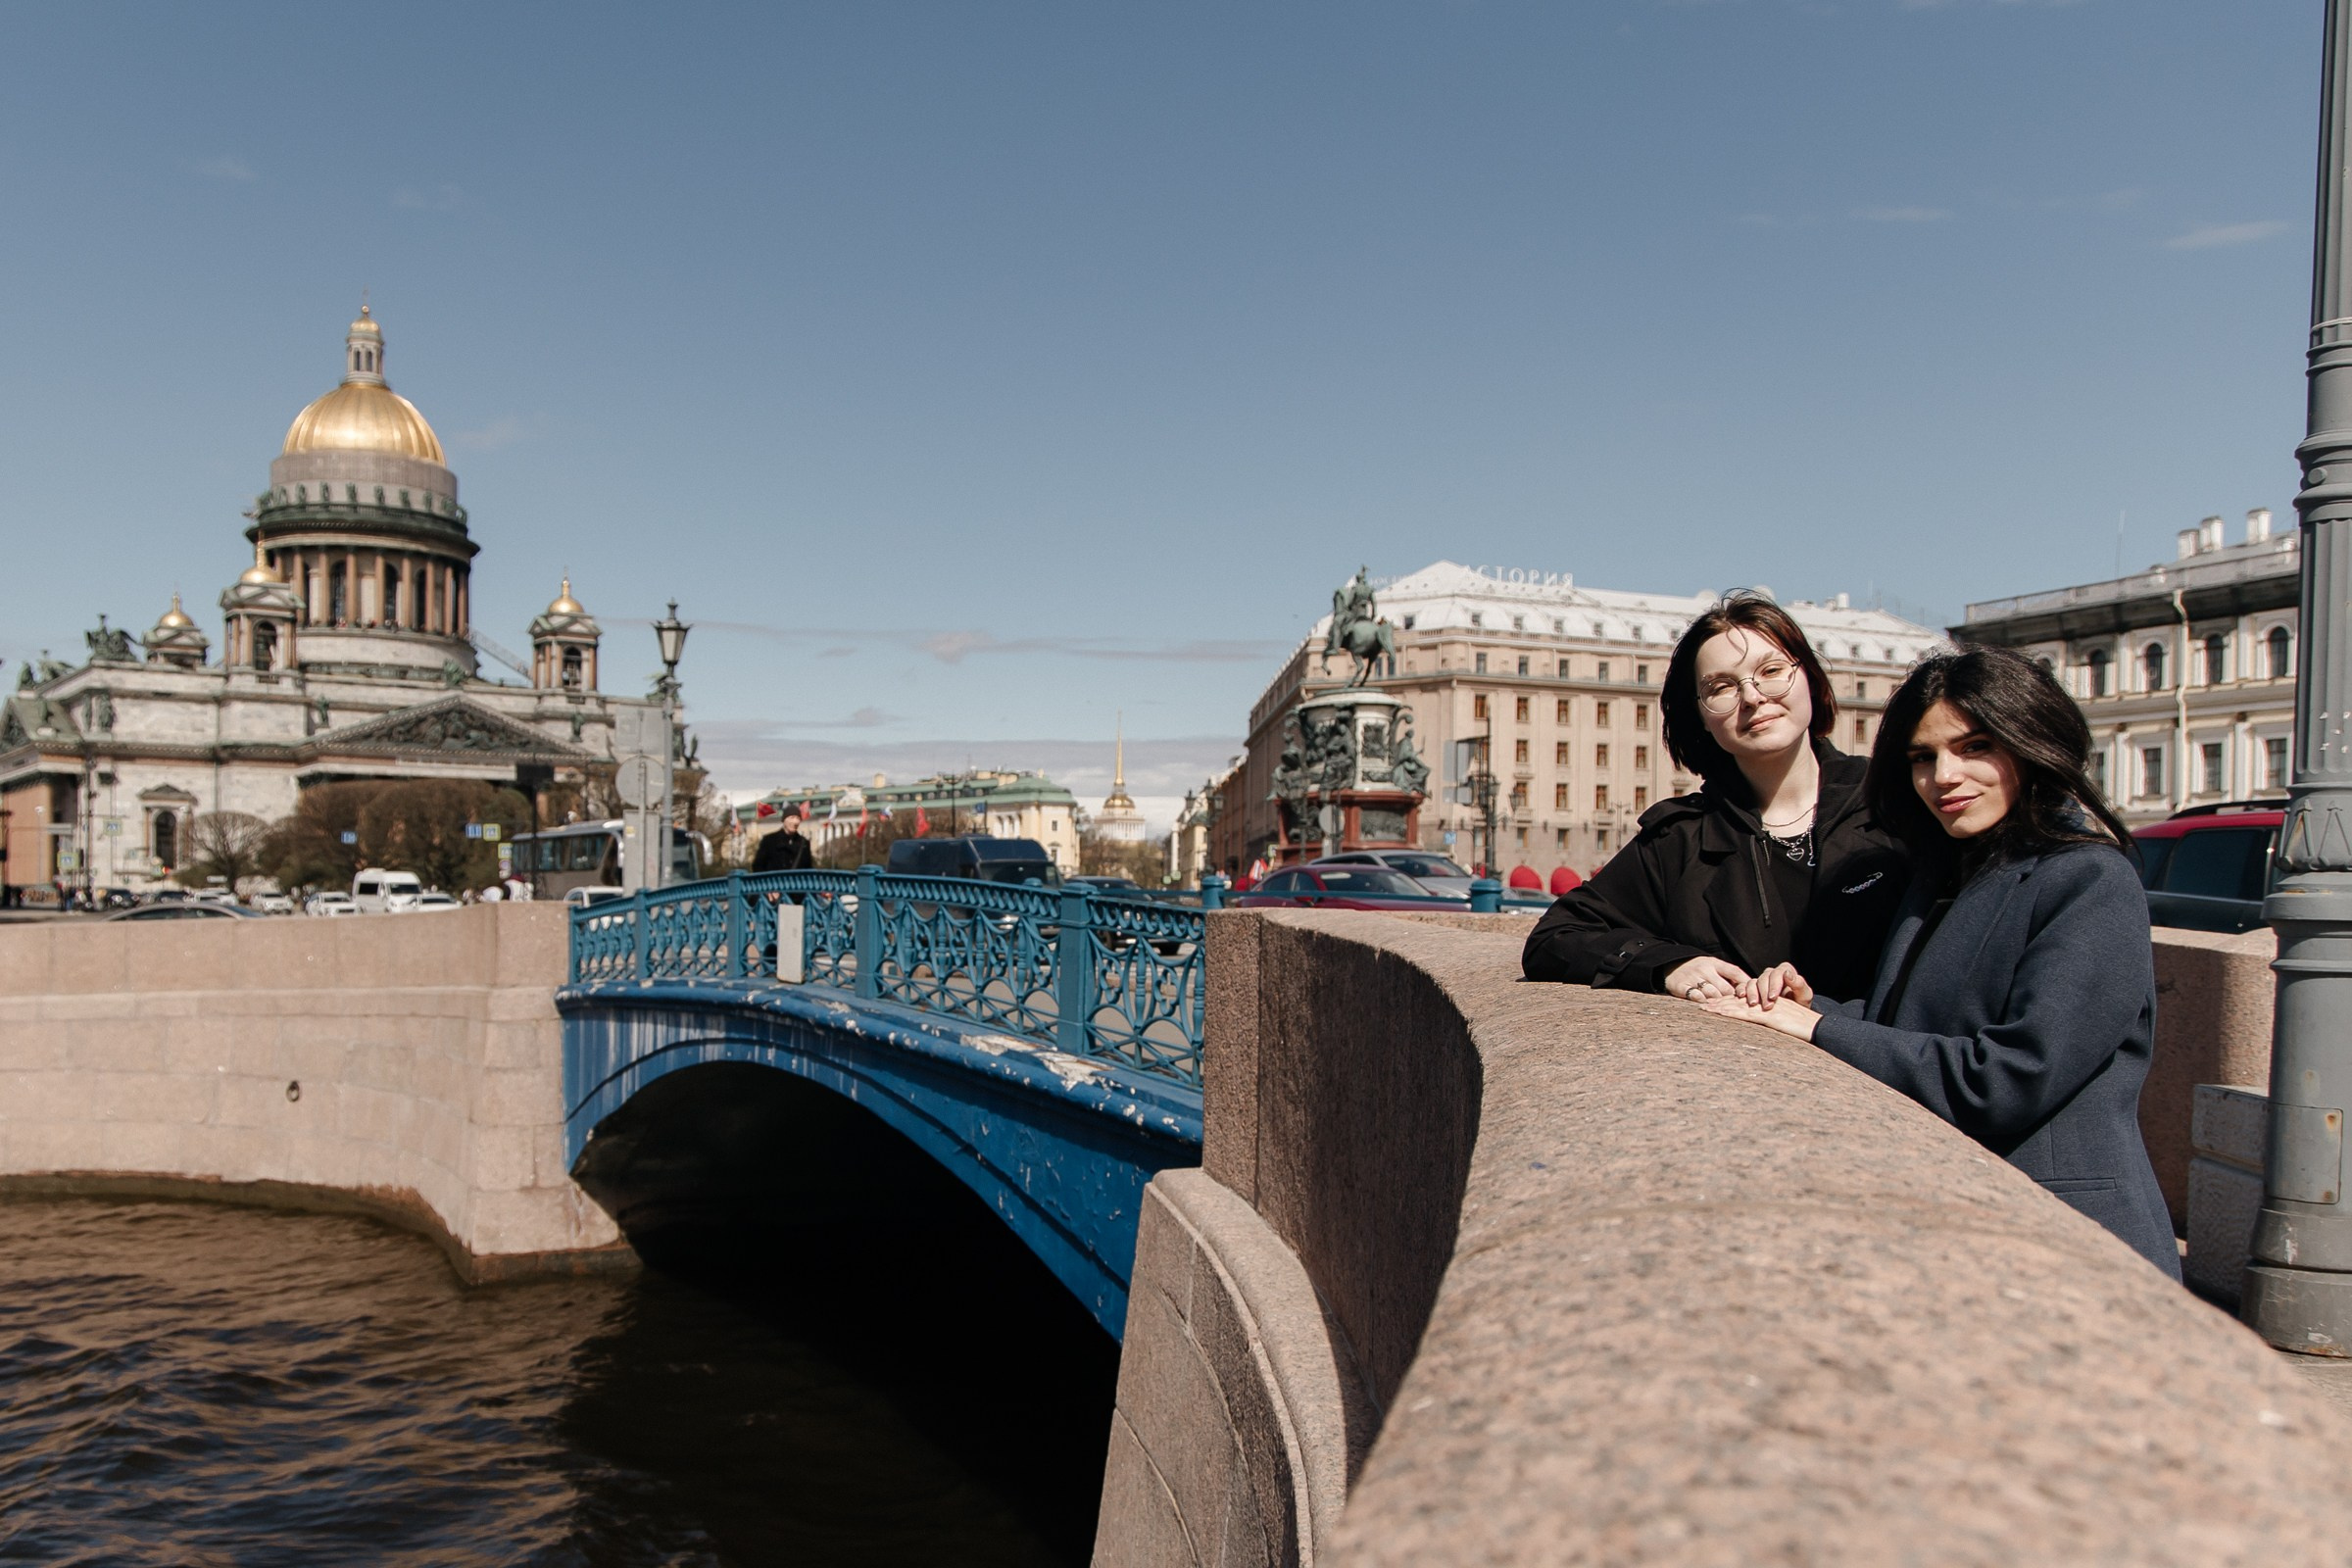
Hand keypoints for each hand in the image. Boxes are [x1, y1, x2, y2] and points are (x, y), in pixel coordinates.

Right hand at [1663, 956, 1752, 1003]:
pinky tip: (1706, 1005)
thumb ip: (1729, 975)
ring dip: (1718, 1003)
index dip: (1744, 985)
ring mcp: (1693, 977)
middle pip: (1725, 988)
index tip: (1748, 996)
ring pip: (1712, 994)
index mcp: (1715, 963)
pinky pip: (1696, 996)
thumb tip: (1751, 987)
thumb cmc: (1699, 969)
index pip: (1734, 972)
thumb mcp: (1713, 966)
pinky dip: (1703, 1002)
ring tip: (1722, 1009)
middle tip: (1736, 1008)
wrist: (1672, 964)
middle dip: (1731, 999)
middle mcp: (1704, 969)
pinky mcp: (1681, 986)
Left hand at [1702, 992, 1821, 1042]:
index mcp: (1767, 1003)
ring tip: (1704, 1009)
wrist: (1817, 1027)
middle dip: (1718, 1003)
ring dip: (1720, 1008)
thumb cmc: (1802, 1027)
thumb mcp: (1783, 1021)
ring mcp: (1766, 1008)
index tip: (1713, 1004)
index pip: (1744, 1000)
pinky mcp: (1769, 1016)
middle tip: (1702, 1005)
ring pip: (1738, 1006)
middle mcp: (1764, 1002)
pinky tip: (1721, 1014)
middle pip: (1737, 1001)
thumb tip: (1758, 1023)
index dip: (1728, 1001)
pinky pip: (1747, 1014)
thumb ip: (1770, 1020)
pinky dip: (1732, 1013)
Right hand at [1735, 963, 1813, 1009]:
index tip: (1774, 997)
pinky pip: (1742, 986)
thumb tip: (1787, 974)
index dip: (1774, 984)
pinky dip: (1741, 990)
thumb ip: (1799, 984)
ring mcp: (1760, 982)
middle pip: (1763, 978)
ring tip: (1753, 1004)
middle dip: (1764, 992)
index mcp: (1785, 972)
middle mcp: (1771, 975)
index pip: (1778, 972)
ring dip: (1752, 993)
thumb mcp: (1804, 996)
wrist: (1793, 1016)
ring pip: (1752, 982)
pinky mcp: (1751, 989)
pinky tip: (1741, 997)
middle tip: (1766, 1006)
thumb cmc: (1800, 1005)